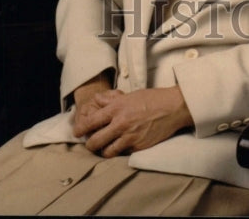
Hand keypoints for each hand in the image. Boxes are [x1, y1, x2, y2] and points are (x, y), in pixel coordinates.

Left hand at [74, 86, 192, 156]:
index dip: (81, 129)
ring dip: (103, 151)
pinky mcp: (139, 147)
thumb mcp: (129, 95)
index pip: (92, 122)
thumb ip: (111, 100)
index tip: (76, 132)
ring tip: (104, 148)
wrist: (172, 107)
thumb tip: (96, 101)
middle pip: (96, 141)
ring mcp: (130, 137)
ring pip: (108, 152)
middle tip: (89, 144)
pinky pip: (123, 153)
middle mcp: (121, 123)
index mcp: (117, 108)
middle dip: (89, 145)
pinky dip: (120, 151)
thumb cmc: (151, 99)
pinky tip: (121, 147)